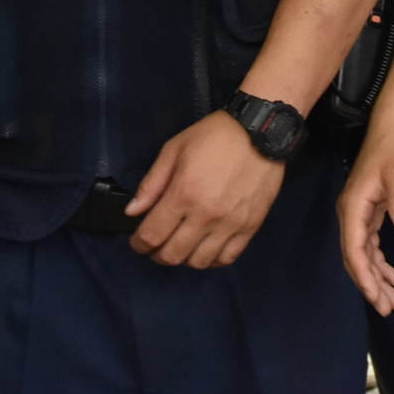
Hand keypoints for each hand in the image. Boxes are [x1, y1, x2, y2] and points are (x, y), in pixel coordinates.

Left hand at [125, 110, 285, 268]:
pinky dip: (211, 260)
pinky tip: (205, 248)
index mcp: (184, 194)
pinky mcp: (250, 227)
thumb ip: (151, 183)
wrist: (261, 131)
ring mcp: (230, 224)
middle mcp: (206, 215)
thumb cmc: (214, 136)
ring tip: (181, 245)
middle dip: (157, 255)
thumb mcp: (174, 149)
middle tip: (156, 246)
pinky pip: (226, 258)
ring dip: (184, 259)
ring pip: (199, 262)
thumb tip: (132, 211)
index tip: (138, 241)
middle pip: (173, 255)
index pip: (152, 235)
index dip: (139, 244)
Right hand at [336, 119, 393, 314]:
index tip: (376, 297)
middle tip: (388, 308)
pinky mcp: (370, 211)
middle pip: (356, 257)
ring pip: (363, 253)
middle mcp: (352, 213)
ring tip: (392, 300)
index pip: (354, 249)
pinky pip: (370, 244)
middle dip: (370, 284)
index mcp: (354, 206)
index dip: (363, 275)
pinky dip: (379, 262)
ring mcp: (360, 213)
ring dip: (375, 277)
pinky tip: (391, 276)